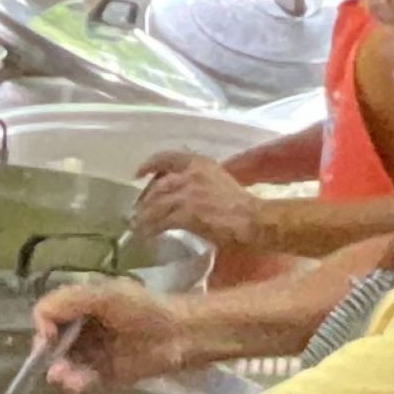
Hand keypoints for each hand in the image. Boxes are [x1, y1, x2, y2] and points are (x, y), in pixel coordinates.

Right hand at [32, 283, 193, 393]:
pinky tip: (81, 385)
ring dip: (61, 374)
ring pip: (61, 366)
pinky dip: (76, 385)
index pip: (45, 316)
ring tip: (68, 379)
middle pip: (49, 345)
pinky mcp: (101, 376)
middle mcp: (80, 330)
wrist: (179, 335)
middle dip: (48, 357)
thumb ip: (67, 302)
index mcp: (78, 305)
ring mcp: (90, 355)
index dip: (43, 328)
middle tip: (56, 368)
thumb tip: (42, 328)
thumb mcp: (104, 295)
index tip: (50, 338)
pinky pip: (79, 383)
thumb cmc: (144, 309)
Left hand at [135, 155, 265, 251]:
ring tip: (138, 228)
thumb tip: (182, 193)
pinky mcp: (187, 213)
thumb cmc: (243, 206)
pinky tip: (148, 236)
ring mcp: (188, 193)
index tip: (137, 174)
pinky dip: (151, 230)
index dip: (149, 164)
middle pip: (157, 186)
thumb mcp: (219, 181)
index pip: (167, 157)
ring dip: (144, 218)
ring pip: (155, 205)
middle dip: (145, 201)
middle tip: (138, 213)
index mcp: (201, 162)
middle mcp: (191, 173)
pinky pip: (161, 221)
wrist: (256, 220)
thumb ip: (199, 182)